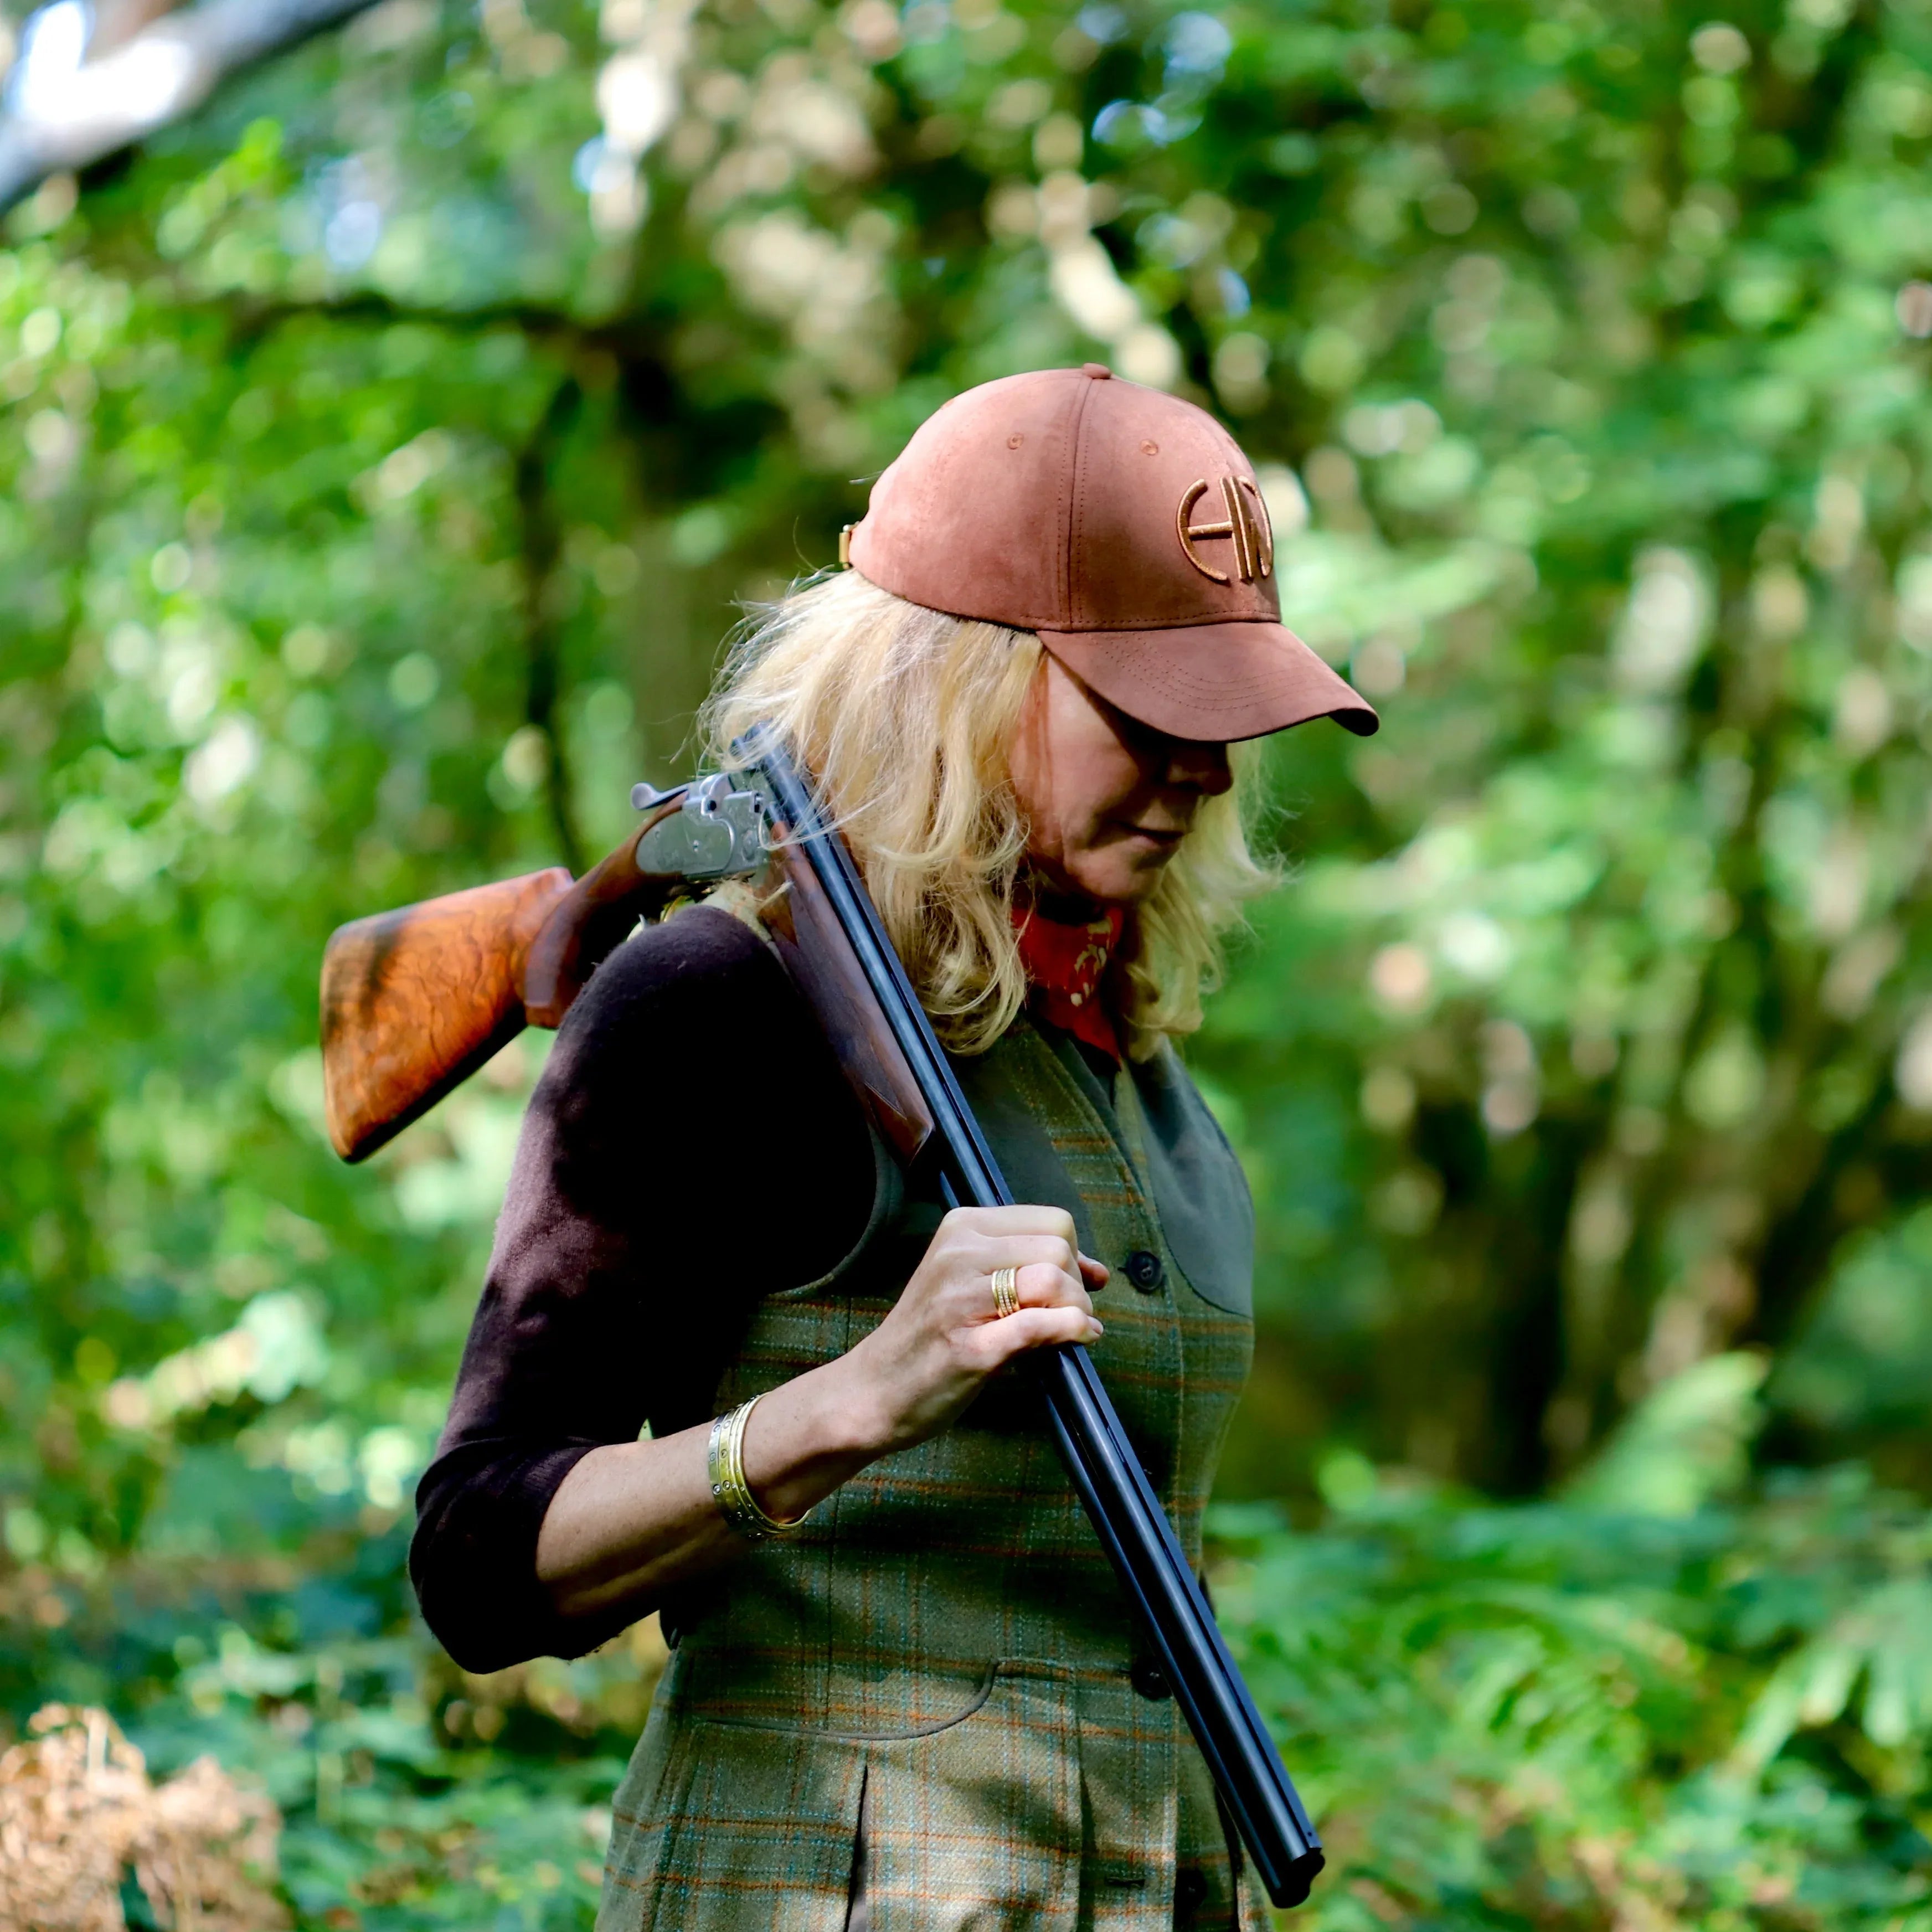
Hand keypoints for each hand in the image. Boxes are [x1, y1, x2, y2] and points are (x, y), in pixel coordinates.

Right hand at [835, 1205, 1107, 1457]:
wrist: (873, 1391)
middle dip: (1077, 1284)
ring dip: (1077, 1309)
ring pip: (1052, 1280)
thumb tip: (1099, 1273)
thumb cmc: (929, 1338)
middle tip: (1066, 1314)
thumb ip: (1032, 1267)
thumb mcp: (972, 1283)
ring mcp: (961, 1300)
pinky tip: (1080, 1339)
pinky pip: (1040, 1325)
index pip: (1052, 1221)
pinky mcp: (971, 1348)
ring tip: (1069, 1330)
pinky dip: (1072, 1330)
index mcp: (961, 1229)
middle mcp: (958, 1255)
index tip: (1068, 1286)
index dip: (1074, 1255)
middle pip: (1058, 1247)